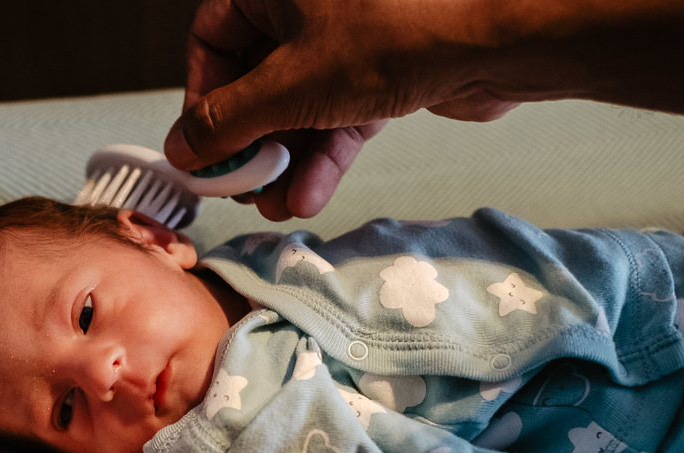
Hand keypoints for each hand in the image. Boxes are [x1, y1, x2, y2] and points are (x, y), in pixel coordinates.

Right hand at [164, 0, 683, 219]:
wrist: (500, 36)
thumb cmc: (402, 29)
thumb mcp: (290, 85)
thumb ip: (227, 121)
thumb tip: (183, 147)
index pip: (212, 39)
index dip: (201, 98)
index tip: (201, 148)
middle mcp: (308, 4)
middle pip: (255, 79)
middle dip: (251, 142)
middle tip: (242, 185)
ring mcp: (348, 37)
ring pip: (298, 105)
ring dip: (286, 161)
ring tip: (276, 203)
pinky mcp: (382, 70)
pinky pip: (337, 115)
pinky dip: (324, 155)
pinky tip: (310, 193)